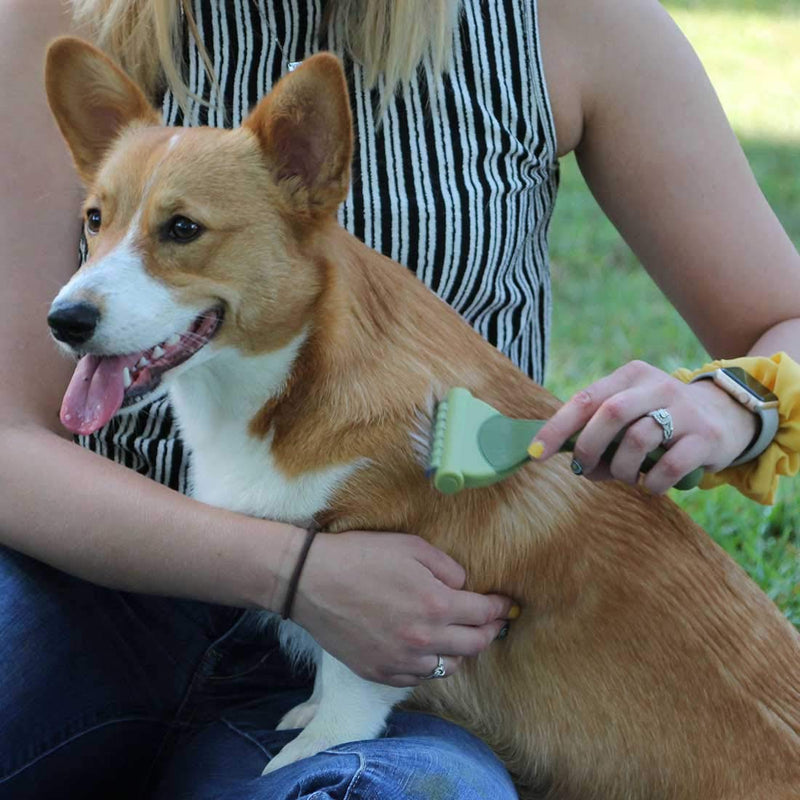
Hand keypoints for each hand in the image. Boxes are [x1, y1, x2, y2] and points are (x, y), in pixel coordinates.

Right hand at [290, 531, 515, 686]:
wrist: (311, 581)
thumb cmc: (360, 556)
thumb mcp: (411, 546)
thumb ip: (447, 567)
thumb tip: (463, 585)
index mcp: (436, 605)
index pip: (484, 614)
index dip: (499, 608)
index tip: (504, 604)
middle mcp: (424, 640)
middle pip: (474, 646)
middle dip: (489, 632)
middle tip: (492, 622)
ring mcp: (400, 661)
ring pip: (448, 668)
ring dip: (459, 652)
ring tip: (458, 637)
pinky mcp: (379, 672)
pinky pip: (417, 679)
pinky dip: (428, 666)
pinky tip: (425, 650)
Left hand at [531, 360, 756, 493]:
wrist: (726, 416)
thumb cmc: (661, 421)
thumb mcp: (631, 413)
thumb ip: (599, 431)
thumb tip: (572, 463)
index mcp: (630, 375)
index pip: (584, 399)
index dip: (556, 428)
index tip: (535, 453)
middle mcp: (657, 386)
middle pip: (609, 413)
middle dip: (588, 447)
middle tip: (584, 469)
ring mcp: (684, 410)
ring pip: (637, 439)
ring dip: (621, 468)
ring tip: (626, 476)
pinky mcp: (705, 437)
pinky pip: (668, 466)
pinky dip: (650, 483)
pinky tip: (650, 484)